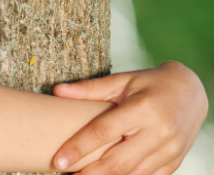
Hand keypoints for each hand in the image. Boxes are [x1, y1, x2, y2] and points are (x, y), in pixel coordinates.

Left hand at [52, 61, 208, 174]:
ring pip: (132, 173)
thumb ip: (90, 88)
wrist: (190, 92)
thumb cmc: (148, 83)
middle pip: (117, 160)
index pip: (103, 132)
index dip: (78, 148)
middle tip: (66, 174)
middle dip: (89, 172)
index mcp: (141, 109)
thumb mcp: (121, 80)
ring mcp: (170, 149)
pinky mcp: (175, 161)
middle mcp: (158, 131)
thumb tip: (56, 90)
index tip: (58, 161)